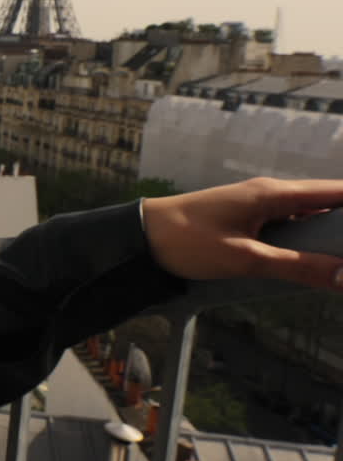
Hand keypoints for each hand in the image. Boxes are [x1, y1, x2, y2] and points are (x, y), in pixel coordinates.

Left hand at [142, 177, 342, 288]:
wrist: (138, 236)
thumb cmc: (187, 241)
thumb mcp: (246, 259)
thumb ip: (298, 268)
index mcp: (274, 194)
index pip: (337, 192)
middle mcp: (271, 194)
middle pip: (329, 205)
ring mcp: (259, 206)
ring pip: (310, 219)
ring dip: (331, 237)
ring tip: (339, 264)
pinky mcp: (248, 221)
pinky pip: (290, 229)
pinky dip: (309, 243)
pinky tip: (320, 263)